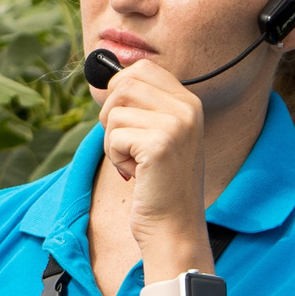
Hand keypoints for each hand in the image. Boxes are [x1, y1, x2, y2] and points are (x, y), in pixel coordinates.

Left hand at [97, 57, 209, 259]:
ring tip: (133, 163)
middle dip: (111, 115)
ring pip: (114, 110)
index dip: (119, 89)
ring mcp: (176, 124)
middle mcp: (187, 108)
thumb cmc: (158, 184)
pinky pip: (114, 135)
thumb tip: (105, 76)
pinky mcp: (160, 144)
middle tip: (125, 145)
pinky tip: (135, 174)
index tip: (122, 120)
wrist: (174, 227)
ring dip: (112, 141)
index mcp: (189, 103)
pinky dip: (115, 158)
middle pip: (124, 84)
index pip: (143, 69)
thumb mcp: (158, 136)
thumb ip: (142, 105)